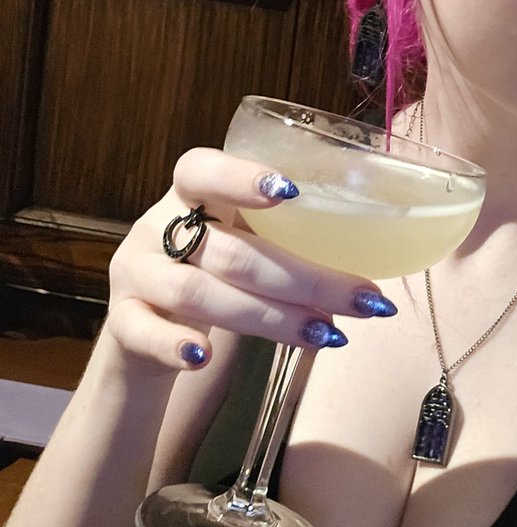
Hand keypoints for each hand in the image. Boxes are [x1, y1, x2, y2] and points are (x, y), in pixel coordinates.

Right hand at [106, 147, 396, 372]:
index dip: (242, 177)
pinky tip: (205, 357)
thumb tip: (384, 246)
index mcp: (191, 192)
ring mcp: (137, 273)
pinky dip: (175, 345)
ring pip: (199, 294)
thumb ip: (290, 233)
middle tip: (364, 300)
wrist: (148, 325)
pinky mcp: (122, 322)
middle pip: (231, 250)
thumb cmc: (220, 270)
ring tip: (326, 334)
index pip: (202, 168)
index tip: (292, 191)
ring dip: (270, 317)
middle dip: (306, 278)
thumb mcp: (244, 237)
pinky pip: (144, 332)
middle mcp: (159, 226)